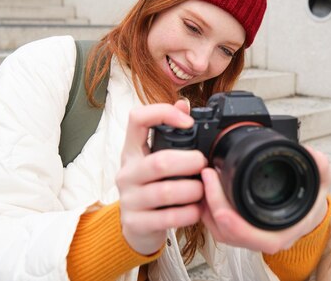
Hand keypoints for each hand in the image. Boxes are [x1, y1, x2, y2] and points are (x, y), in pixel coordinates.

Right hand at [116, 99, 206, 254]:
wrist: (136, 227)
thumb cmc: (150, 186)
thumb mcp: (155, 157)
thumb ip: (169, 131)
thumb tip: (183, 103)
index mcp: (132, 150)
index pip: (137, 118)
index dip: (163, 113)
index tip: (188, 123)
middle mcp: (127, 172)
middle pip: (159, 162)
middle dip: (189, 162)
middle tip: (203, 164)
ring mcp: (129, 199)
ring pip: (166, 192)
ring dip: (192, 190)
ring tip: (202, 190)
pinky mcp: (136, 223)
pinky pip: (167, 217)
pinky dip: (188, 213)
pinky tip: (196, 210)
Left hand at [200, 146, 330, 253]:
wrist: (309, 212)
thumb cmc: (311, 201)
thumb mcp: (320, 181)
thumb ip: (319, 167)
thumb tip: (311, 153)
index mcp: (278, 234)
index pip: (247, 233)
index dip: (229, 218)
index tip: (217, 196)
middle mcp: (260, 239)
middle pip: (225, 230)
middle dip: (210, 203)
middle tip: (206, 174)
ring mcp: (247, 236)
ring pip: (217, 229)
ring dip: (206, 206)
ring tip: (203, 179)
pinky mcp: (238, 229)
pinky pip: (217, 225)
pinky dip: (208, 209)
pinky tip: (205, 190)